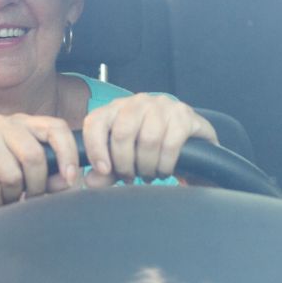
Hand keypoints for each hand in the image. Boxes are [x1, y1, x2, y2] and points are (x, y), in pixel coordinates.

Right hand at [0, 114, 80, 209]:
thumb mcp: (23, 172)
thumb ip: (49, 176)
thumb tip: (68, 182)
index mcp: (25, 123)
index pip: (57, 128)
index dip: (69, 153)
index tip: (72, 179)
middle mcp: (5, 123)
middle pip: (35, 157)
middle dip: (37, 187)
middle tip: (31, 201)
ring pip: (13, 175)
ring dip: (13, 198)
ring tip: (7, 202)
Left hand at [82, 94, 218, 183]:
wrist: (191, 142)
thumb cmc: (152, 149)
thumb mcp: (126, 160)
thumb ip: (106, 171)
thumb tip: (90, 181)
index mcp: (116, 109)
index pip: (96, 122)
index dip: (95, 148)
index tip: (103, 170)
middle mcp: (138, 102)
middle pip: (122, 133)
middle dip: (125, 164)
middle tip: (130, 177)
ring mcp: (162, 105)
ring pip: (148, 139)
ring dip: (147, 166)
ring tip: (148, 175)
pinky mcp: (184, 115)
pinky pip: (170, 144)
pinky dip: (165, 164)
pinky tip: (164, 170)